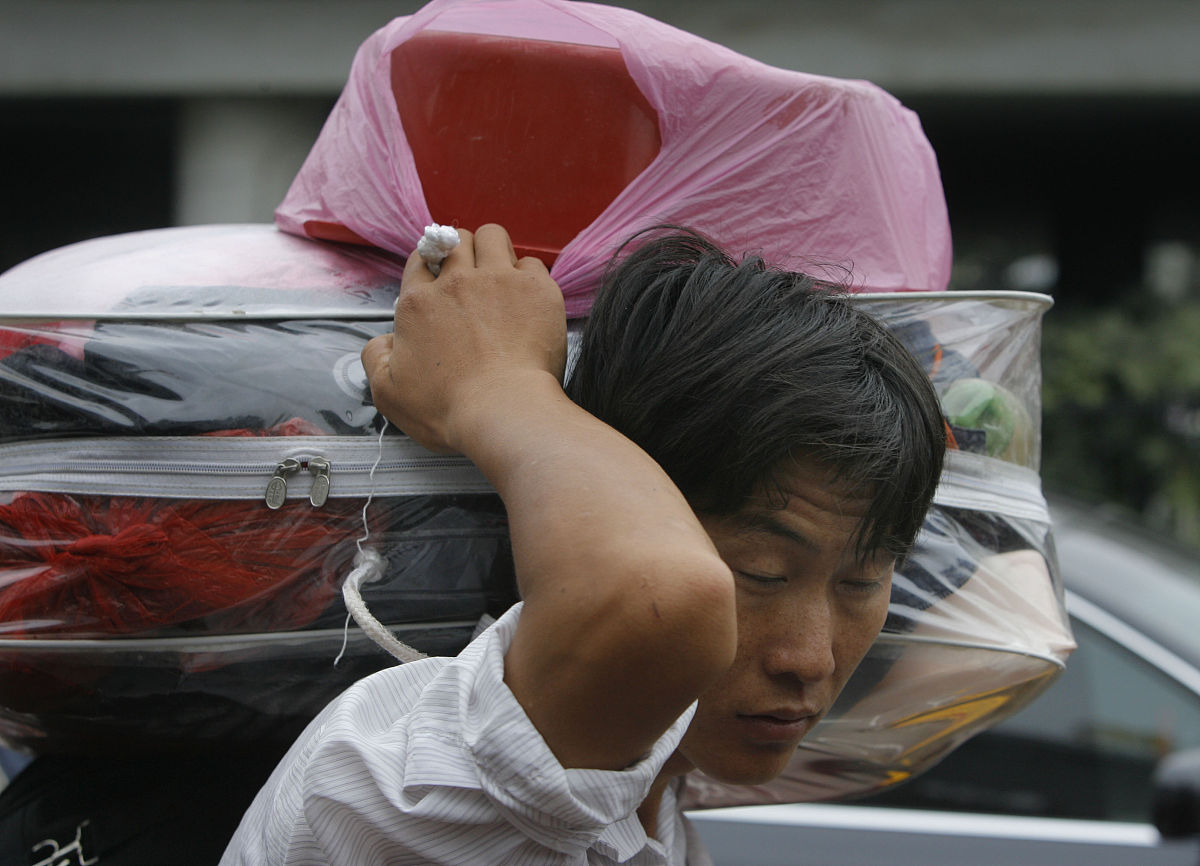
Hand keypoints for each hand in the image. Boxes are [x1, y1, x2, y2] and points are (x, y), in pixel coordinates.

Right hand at [361, 224, 566, 453]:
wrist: (503, 411)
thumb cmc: (449, 408)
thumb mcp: (389, 392)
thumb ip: (376, 358)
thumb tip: (385, 341)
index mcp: (419, 303)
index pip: (421, 259)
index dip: (430, 265)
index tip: (439, 280)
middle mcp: (457, 282)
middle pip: (457, 238)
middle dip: (461, 249)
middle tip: (472, 275)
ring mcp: (499, 281)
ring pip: (492, 236)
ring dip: (494, 250)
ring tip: (500, 275)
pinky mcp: (536, 291)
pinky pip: (532, 264)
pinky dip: (529, 277)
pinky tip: (527, 300)